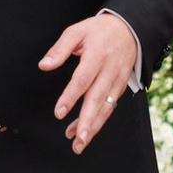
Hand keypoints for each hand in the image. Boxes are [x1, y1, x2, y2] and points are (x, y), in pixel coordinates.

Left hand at [42, 7, 140, 152]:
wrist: (129, 29)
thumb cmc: (98, 31)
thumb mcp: (77, 31)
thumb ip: (60, 48)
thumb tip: (44, 65)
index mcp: (97, 55)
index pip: (82, 79)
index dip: (70, 97)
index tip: (59, 113)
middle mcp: (109, 70)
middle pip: (97, 99)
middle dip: (87, 122)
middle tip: (78, 140)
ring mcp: (117, 81)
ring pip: (106, 108)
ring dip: (93, 127)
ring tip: (79, 143)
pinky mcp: (121, 87)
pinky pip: (110, 107)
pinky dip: (98, 120)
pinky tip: (85, 130)